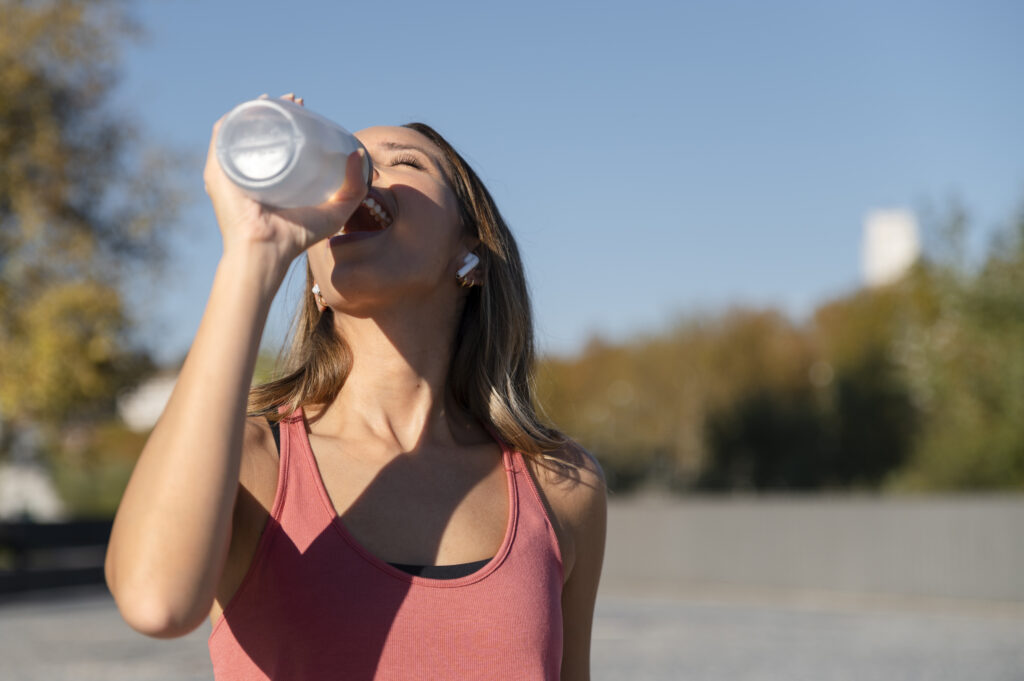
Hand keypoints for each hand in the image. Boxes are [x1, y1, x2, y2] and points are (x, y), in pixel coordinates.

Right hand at [203, 93, 368, 265]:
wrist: (266, 250)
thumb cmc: (297, 236)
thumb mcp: (335, 210)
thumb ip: (353, 186)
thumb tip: (358, 153)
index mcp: (273, 178)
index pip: (279, 141)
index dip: (291, 120)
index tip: (304, 107)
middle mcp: (250, 171)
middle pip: (259, 131)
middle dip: (274, 110)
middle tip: (293, 100)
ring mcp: (231, 170)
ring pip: (239, 129)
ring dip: (253, 109)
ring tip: (272, 99)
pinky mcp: (217, 171)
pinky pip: (221, 137)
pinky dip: (232, 119)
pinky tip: (247, 108)